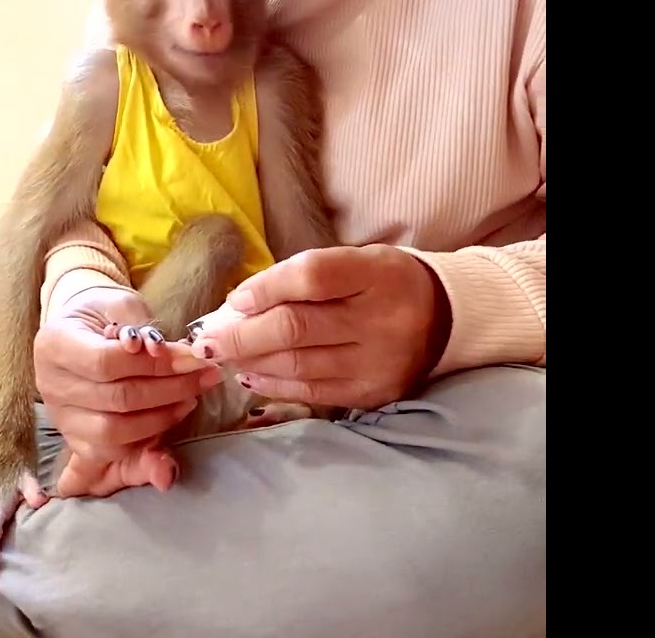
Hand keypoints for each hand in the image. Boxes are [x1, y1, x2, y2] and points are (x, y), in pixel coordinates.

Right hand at [34, 286, 220, 468]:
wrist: (83, 331)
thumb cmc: (104, 314)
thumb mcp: (122, 305)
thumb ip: (141, 327)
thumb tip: (163, 352)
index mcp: (54, 345)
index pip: (105, 363)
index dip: (153, 364)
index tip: (191, 358)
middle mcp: (51, 385)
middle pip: (116, 400)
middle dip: (169, 390)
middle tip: (204, 376)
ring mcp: (61, 417)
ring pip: (115, 433)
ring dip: (162, 418)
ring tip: (190, 397)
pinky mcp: (76, 439)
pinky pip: (113, 452)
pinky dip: (147, 439)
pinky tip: (171, 416)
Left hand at [189, 245, 451, 410]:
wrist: (446, 319)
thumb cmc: (384, 283)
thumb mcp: (355, 261)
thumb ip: (304, 277)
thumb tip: (240, 304)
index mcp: (377, 274)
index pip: (312, 278)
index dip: (266, 288)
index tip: (235, 300)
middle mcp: (381, 321)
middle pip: (297, 328)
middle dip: (242, 335)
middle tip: (208, 341)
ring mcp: (378, 362)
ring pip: (298, 364)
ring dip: (251, 362)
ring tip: (225, 357)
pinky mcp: (373, 393)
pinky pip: (312, 392)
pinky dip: (274, 384)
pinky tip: (251, 375)